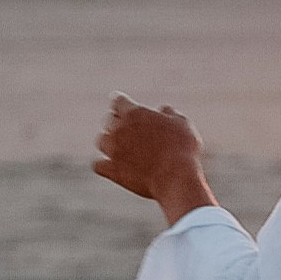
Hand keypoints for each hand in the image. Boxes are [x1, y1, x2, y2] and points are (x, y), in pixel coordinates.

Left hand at [91, 95, 212, 224]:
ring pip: (101, 140)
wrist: (176, 178)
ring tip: (119, 147)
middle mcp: (119, 129)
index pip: (118, 101)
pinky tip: (110, 166)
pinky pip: (97, 165)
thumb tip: (164, 110)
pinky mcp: (112, 171)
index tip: (123, 105)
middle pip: (108, 120)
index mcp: (134, 113)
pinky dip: (103, 164)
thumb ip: (170, 114)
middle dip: (117, 123)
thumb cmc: (182, 149)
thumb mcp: (182, 124)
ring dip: (109, 142)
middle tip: (127, 130)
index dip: (122, 103)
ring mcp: (113, 150)